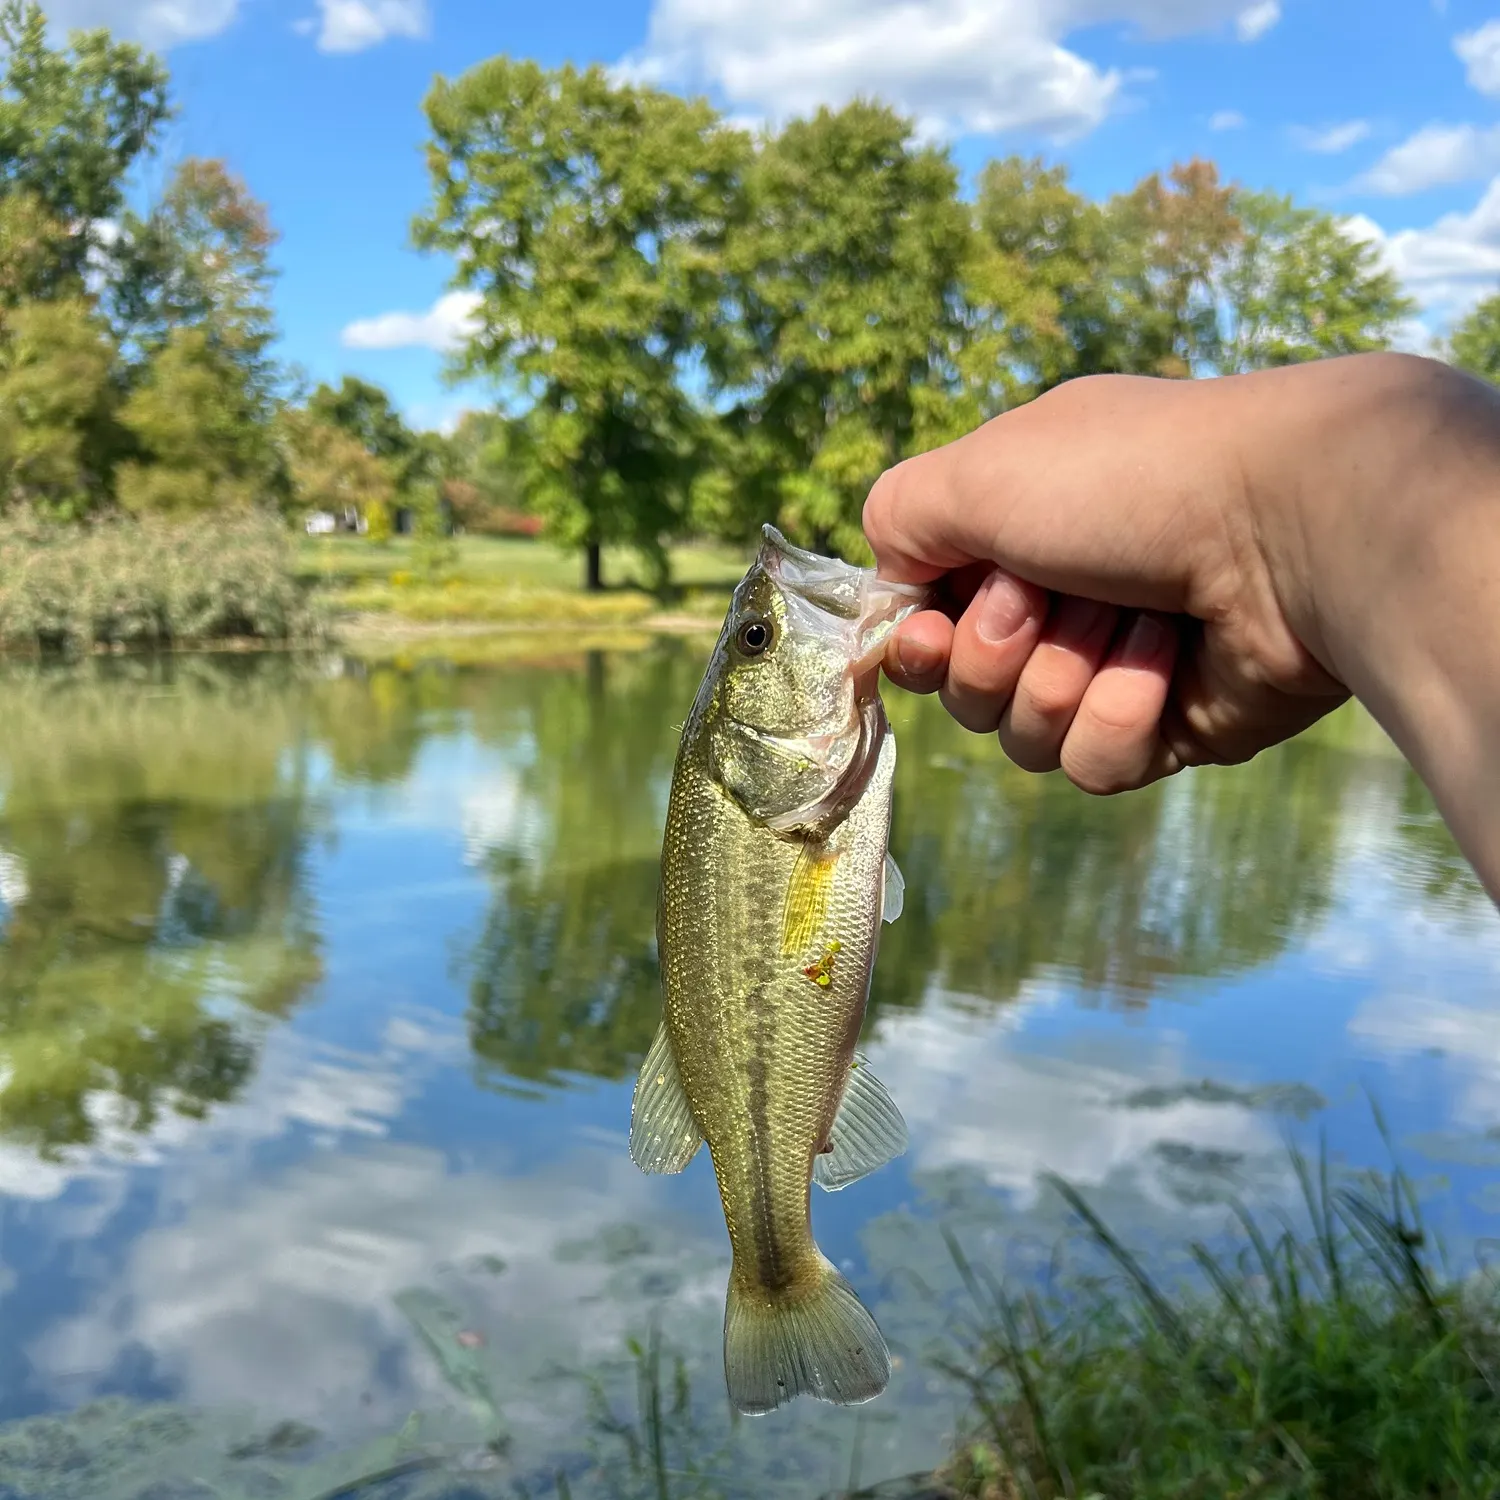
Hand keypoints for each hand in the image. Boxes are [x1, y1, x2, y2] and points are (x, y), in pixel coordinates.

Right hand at [863, 368, 1350, 795]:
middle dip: (996, 654)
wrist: (1286, 526)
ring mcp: (1113, 666)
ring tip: (1131, 622)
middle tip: (1049, 601)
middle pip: (964, 689)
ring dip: (1064, 678)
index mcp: (1014, 531)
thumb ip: (897, 519)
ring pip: (1023, 736)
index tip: (926, 635)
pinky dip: (1122, 715)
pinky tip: (1170, 663)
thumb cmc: (1129, 482)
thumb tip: (893, 589)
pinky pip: (1092, 764)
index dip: (913, 643)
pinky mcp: (1166, 726)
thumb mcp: (978, 471)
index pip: (924, 619)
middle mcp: (1059, 598)